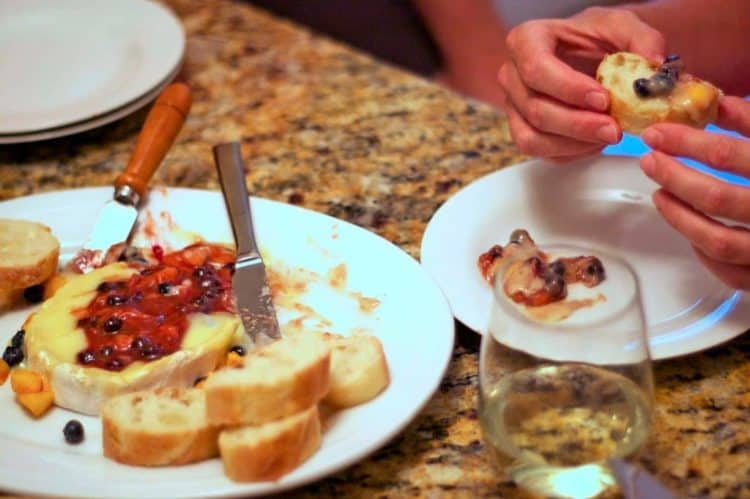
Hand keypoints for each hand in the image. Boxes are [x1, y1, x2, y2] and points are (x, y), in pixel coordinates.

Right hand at [498, 7, 664, 161]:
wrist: (588, 56)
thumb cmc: (596, 39)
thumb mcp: (622, 27)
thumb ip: (642, 39)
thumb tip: (653, 64)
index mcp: (527, 40)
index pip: (537, 69)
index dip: (569, 89)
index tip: (604, 99)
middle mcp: (512, 76)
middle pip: (535, 109)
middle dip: (578, 125)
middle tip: (615, 130)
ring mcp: (514, 107)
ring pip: (532, 138)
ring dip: (574, 144)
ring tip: (608, 137)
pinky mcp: (523, 131)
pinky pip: (541, 153)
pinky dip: (571, 153)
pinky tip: (595, 143)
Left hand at [640, 96, 749, 289]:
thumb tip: (714, 104)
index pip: (730, 156)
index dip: (687, 142)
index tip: (657, 133)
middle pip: (718, 198)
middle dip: (675, 177)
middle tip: (650, 160)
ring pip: (718, 241)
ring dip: (680, 217)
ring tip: (660, 194)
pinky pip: (732, 273)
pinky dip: (705, 253)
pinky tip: (692, 232)